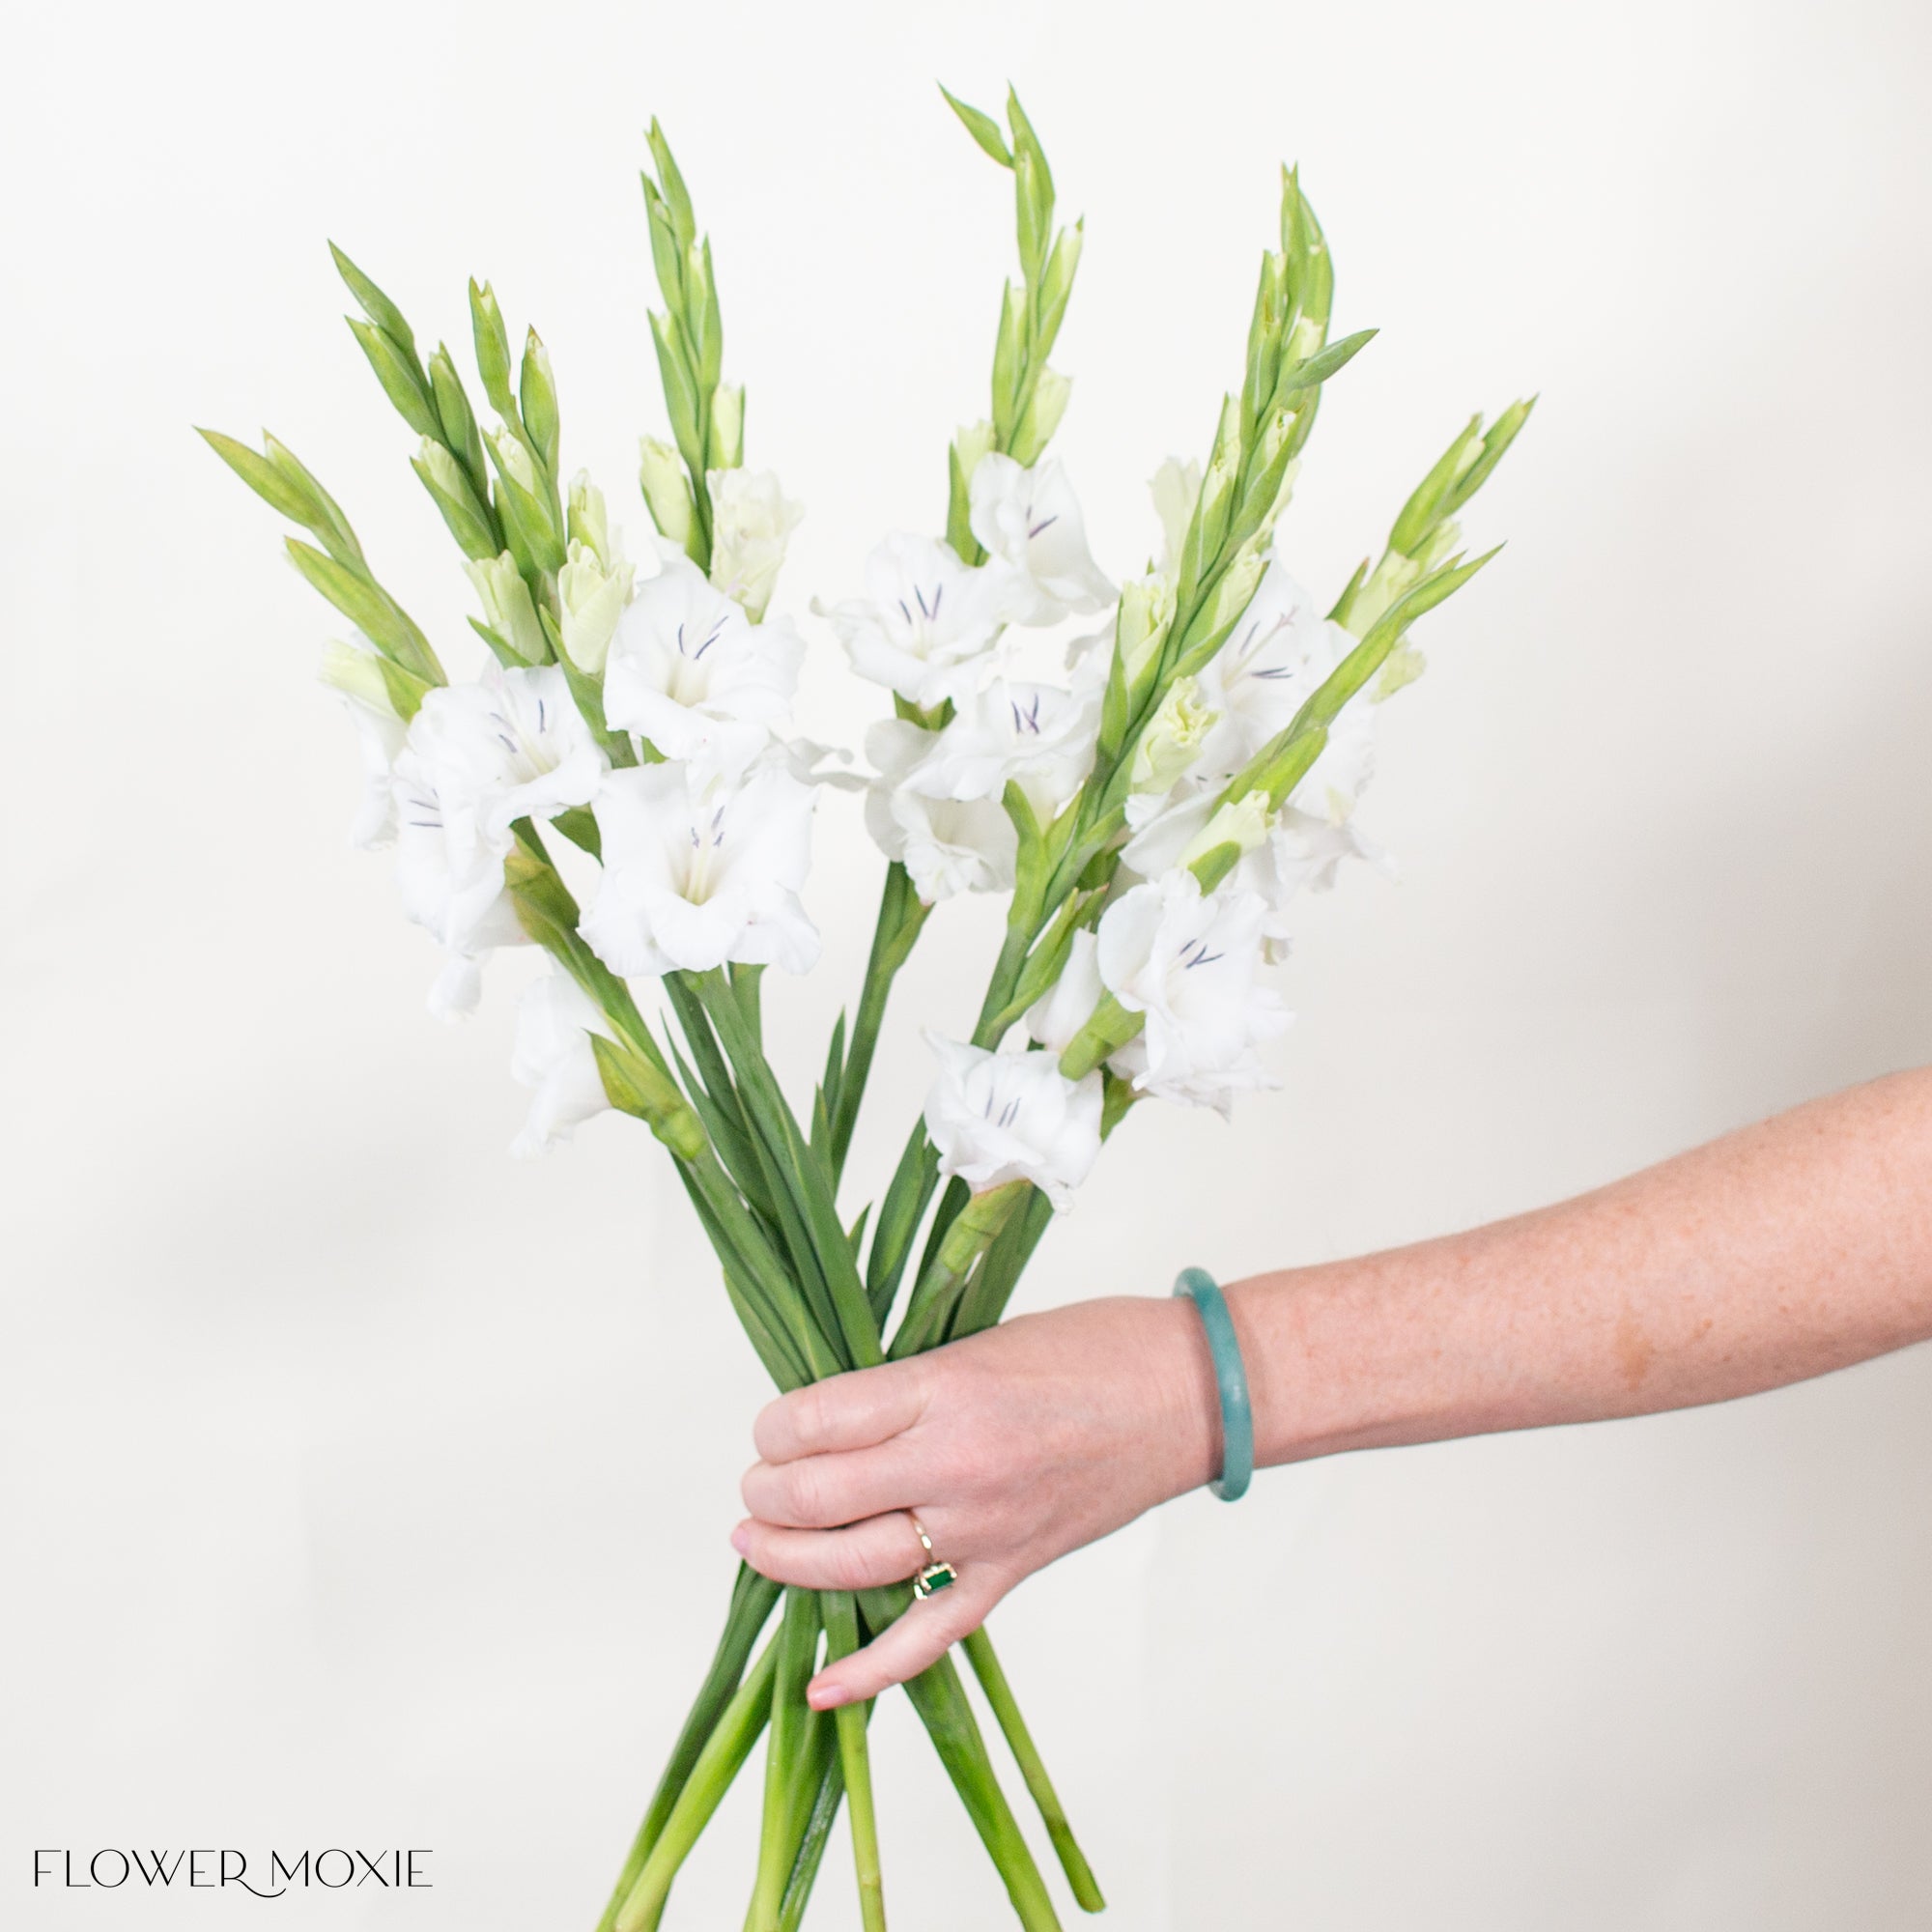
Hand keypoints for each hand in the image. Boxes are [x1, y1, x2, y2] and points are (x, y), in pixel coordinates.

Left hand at [733, 1293, 1220, 1706]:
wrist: (1190, 1395)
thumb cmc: (1093, 1347)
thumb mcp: (981, 1339)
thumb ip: (907, 1384)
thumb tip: (828, 1418)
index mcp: (946, 1390)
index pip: (817, 1421)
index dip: (773, 1427)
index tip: (771, 1426)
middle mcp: (956, 1465)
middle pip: (820, 1496)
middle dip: (767, 1493)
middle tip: (758, 1483)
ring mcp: (983, 1528)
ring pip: (854, 1565)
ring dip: (787, 1559)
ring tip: (755, 1541)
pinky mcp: (1011, 1572)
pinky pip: (929, 1635)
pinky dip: (871, 1671)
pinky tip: (820, 1686)